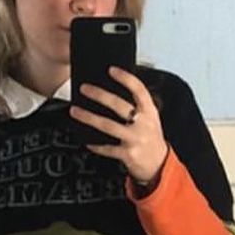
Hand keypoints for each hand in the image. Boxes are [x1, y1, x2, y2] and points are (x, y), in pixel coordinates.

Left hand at [69, 66, 168, 188]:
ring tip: (75, 111)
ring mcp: (135, 139)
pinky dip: (95, 145)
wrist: (160, 164)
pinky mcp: (128, 154)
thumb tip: (111, 92)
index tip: (111, 70)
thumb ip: (137, 106)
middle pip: (119, 105)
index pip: (139, 90)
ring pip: (107, 125)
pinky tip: (86, 141)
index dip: (126, 78)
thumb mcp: (150, 119)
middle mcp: (143, 123)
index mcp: (150, 111)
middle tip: (84, 88)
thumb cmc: (151, 138)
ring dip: (88, 117)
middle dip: (99, 95)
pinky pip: (107, 148)